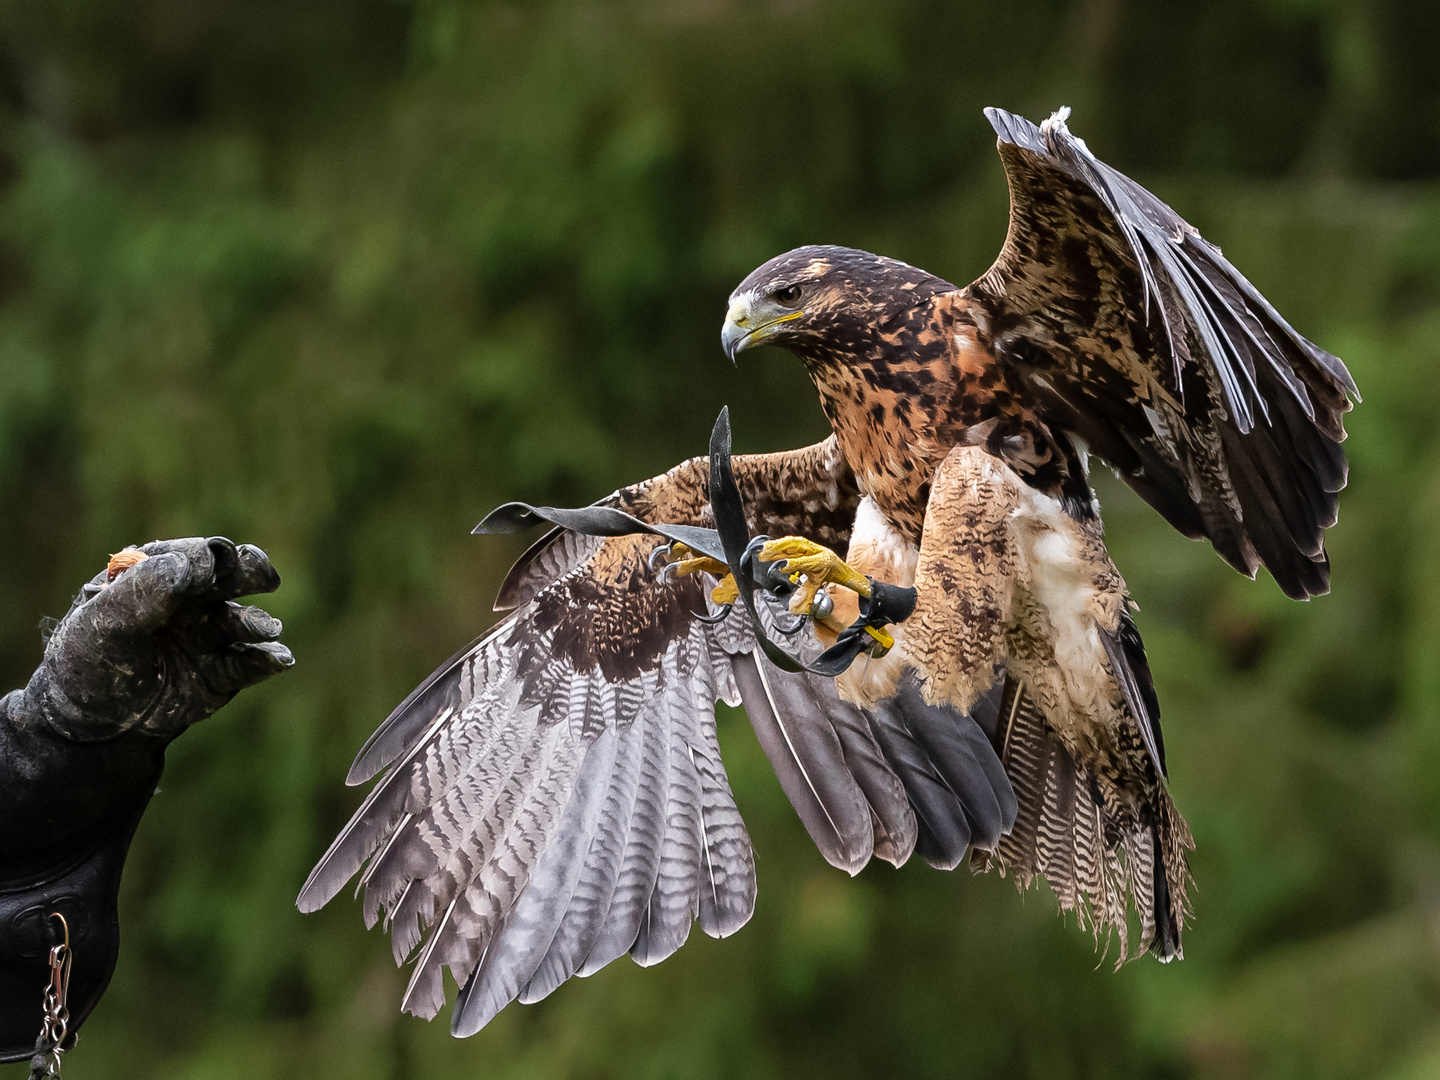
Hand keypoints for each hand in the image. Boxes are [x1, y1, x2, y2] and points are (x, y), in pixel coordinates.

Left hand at [21, 537, 292, 741]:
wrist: (91, 726)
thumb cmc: (88, 664)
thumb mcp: (104, 626)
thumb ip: (144, 592)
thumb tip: (191, 564)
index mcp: (153, 578)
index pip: (186, 557)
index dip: (203, 560)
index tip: (211, 567)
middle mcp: (186, 603)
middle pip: (224, 580)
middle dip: (247, 575)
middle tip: (265, 576)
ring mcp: (205, 637)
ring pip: (238, 622)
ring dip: (256, 623)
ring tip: (267, 629)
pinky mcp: (220, 674)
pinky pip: (246, 663)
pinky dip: (265, 659)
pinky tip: (280, 659)